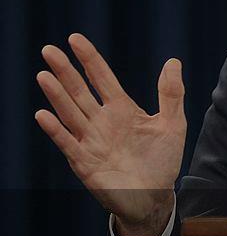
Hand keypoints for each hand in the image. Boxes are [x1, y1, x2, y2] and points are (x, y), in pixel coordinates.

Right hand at [34, 33, 186, 235]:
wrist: (155, 196)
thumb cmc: (161, 161)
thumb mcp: (172, 124)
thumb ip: (171, 94)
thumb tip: (173, 62)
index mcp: (121, 109)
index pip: (101, 78)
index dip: (89, 59)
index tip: (75, 39)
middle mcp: (102, 122)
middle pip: (80, 91)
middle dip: (65, 71)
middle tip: (49, 50)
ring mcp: (91, 141)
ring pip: (70, 112)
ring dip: (57, 95)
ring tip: (44, 75)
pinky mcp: (85, 162)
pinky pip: (68, 143)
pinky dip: (55, 129)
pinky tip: (43, 114)